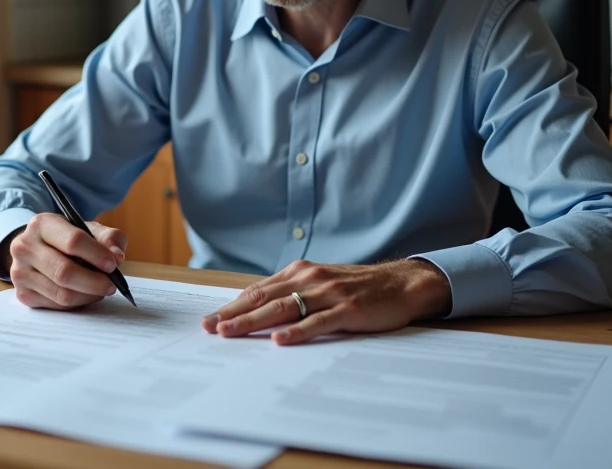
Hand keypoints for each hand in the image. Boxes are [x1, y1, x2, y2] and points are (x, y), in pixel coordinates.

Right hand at [1, 213, 127, 309]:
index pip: (72, 241)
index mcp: (42, 224)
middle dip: (94, 281)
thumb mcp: (88, 229)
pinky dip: (76, 303)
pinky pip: (55, 305)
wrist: (37, 249)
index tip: (113, 264)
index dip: (96, 255)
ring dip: (88, 295)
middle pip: (64, 271)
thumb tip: (117, 255)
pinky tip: (85, 294)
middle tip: (111, 285)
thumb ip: (109, 237)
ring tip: (101, 290)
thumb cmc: (67, 239)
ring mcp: (20, 272)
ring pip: (61, 293)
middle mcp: (25, 246)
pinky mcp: (22, 293)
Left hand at [202, 259, 451, 345]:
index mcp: (300, 272)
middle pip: (264, 299)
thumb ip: (294, 293)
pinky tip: (280, 340)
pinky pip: (317, 322)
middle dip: (233, 315)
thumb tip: (260, 311)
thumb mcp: (321, 284)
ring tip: (231, 332)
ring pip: (284, 309)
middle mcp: (309, 279)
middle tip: (210, 329)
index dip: (232, 306)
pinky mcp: (347, 309)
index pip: (258, 291)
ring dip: (254, 322)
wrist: (401, 283)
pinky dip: (297, 331)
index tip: (210, 320)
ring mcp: (327, 293)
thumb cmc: (358, 287)